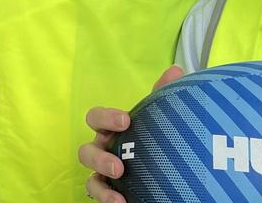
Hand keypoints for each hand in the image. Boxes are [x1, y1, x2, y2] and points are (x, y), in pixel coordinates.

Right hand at [79, 66, 183, 201]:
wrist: (171, 169)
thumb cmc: (157, 137)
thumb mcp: (161, 117)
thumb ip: (164, 95)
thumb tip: (175, 71)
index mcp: (112, 130)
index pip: (96, 118)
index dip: (105, 118)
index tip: (125, 120)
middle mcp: (104, 151)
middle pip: (86, 152)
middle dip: (99, 157)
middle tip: (119, 165)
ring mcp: (105, 175)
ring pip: (90, 179)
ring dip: (101, 186)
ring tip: (118, 194)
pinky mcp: (111, 193)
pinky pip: (100, 196)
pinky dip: (107, 200)